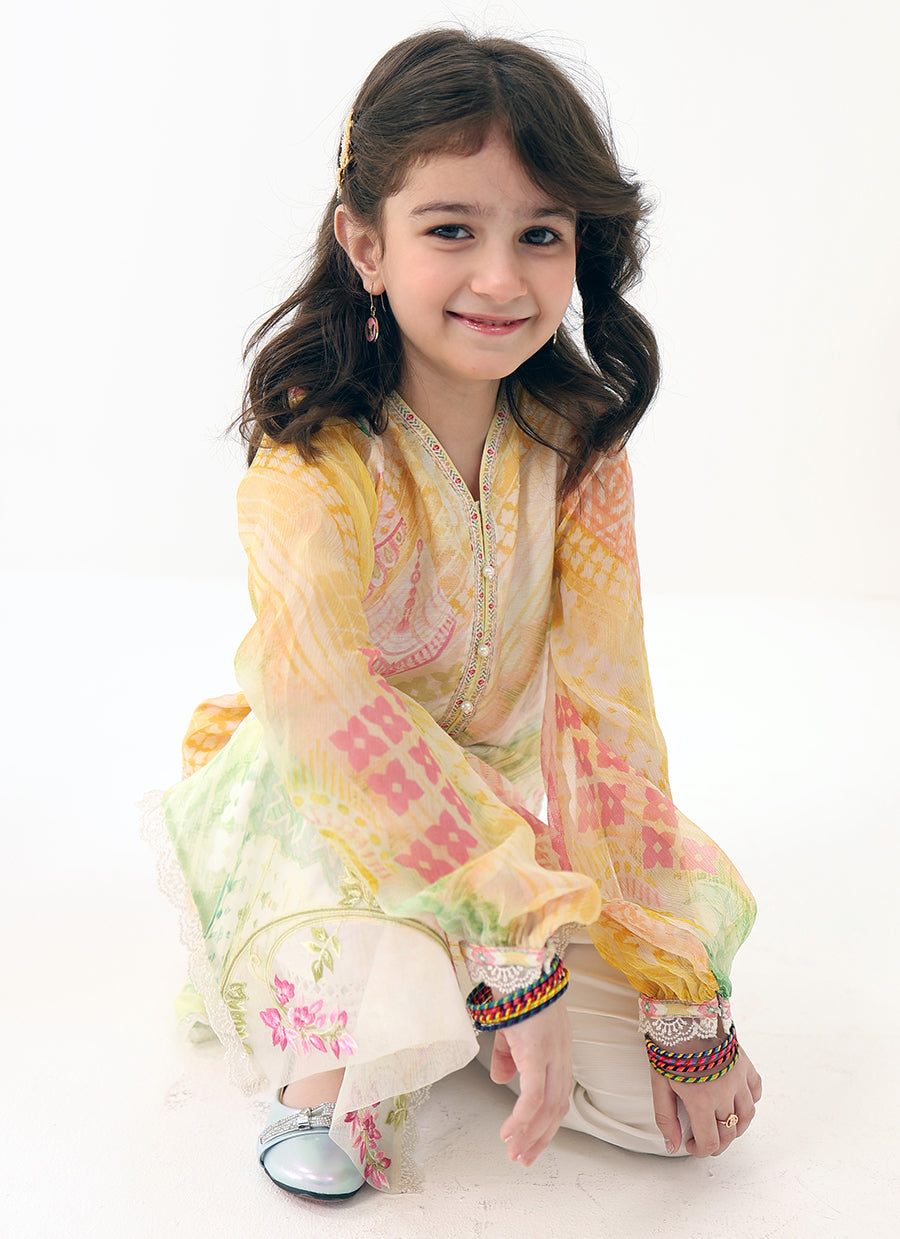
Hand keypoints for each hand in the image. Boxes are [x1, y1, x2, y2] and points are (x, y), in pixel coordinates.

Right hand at [490, 999, 572, 1166]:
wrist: (518, 965)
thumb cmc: (514, 990)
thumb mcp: (510, 1027)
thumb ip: (508, 1055)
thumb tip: (501, 1080)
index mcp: (558, 1050)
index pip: (559, 1096)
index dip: (546, 1123)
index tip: (531, 1143)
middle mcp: (561, 1055)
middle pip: (557, 1108)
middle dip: (540, 1137)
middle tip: (523, 1159)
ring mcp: (551, 1054)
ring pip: (547, 1107)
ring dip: (530, 1134)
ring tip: (513, 1152)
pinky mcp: (537, 1052)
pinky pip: (532, 1095)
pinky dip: (521, 1117)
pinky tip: (508, 1132)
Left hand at [651, 1048, 761, 1156]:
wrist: (685, 1014)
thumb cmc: (669, 1047)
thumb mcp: (659, 1083)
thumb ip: (666, 1117)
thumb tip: (672, 1146)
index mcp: (701, 1100)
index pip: (710, 1141)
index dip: (700, 1150)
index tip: (691, 1145)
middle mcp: (724, 1092)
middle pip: (729, 1132)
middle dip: (717, 1143)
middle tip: (705, 1140)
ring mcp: (738, 1078)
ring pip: (747, 1116)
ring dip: (736, 1127)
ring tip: (723, 1126)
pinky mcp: (745, 1064)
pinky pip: (756, 1090)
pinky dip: (750, 1101)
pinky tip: (738, 1101)